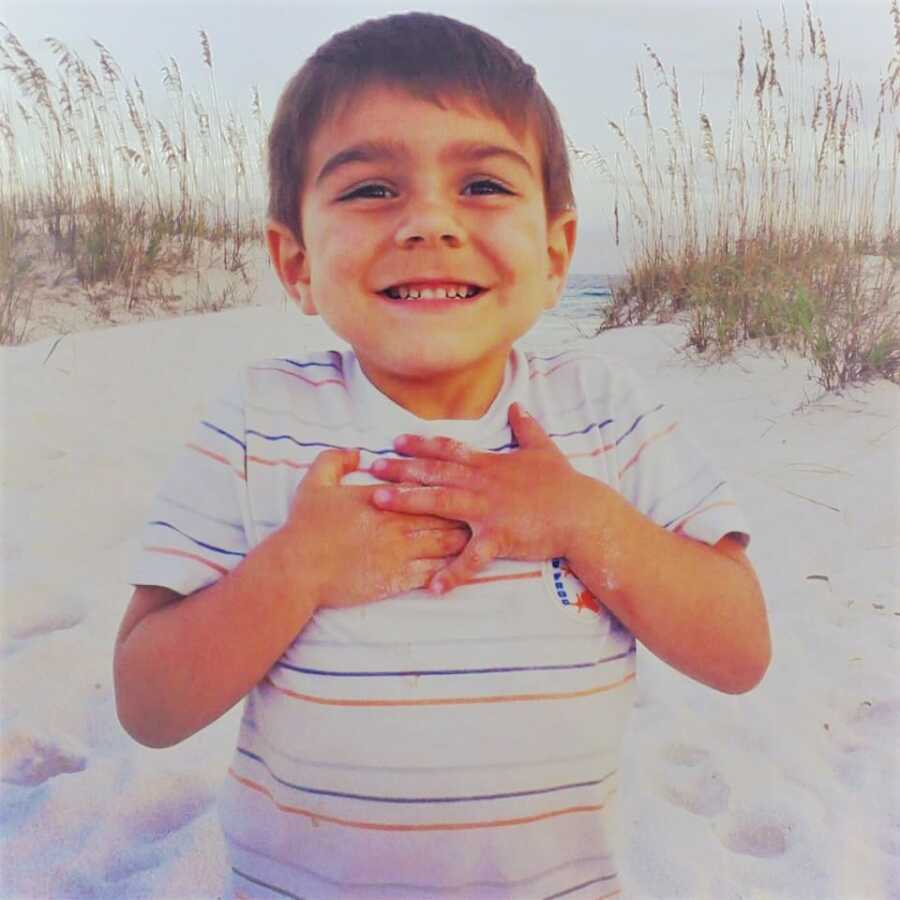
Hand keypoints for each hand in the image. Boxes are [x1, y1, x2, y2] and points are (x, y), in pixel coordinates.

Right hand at [277, 448, 469, 608]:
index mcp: (382, 497)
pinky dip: (451, 568)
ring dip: (465, 538)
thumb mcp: (315, 482)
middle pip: (445, 512)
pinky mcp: (397, 578)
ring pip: (447, 542)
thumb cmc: (305, 526)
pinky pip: (434, 572)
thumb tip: (356, 452)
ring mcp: (400, 552)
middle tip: (484, 507)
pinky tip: (463, 566)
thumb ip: (335, 459)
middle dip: (466, 510)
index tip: (463, 481)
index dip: (447, 484)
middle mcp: (397, 522)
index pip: (426, 486)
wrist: (296, 568)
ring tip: (481, 534)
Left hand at [370, 402, 588, 593]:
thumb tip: (519, 406)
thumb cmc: (564, 483)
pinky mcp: (500, 536)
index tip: (394, 442)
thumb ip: (527, 427)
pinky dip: (453, 573)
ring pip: (442, 503)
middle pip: (436, 472)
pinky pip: (472, 557)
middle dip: (401, 468)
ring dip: (409, 502)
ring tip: (380, 503)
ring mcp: (489, 509)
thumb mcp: (544, 449)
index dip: (420, 444)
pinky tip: (433, 587)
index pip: (448, 450)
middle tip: (372, 467)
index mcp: (489, 464)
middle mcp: (483, 483)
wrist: (583, 513)